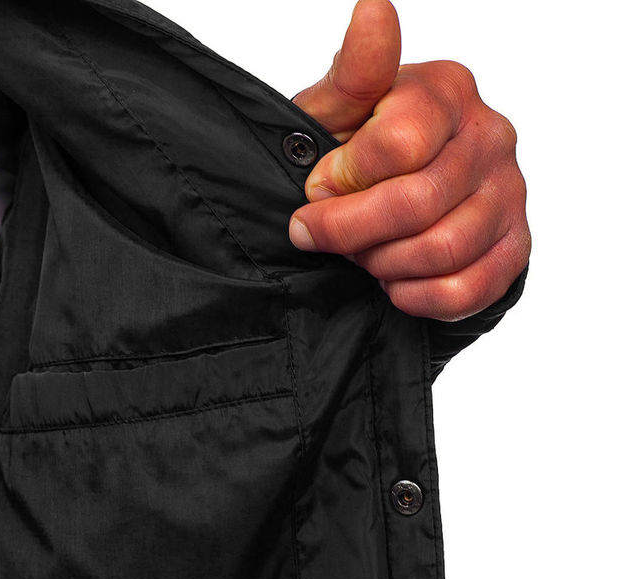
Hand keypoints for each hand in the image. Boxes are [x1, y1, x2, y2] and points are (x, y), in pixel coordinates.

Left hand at [289, 0, 530, 321]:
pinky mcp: (514, 249)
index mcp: (448, 91)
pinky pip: (465, 291)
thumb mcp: (339, 113)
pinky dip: (416, 297)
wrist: (398, 203)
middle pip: (418, 203)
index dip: (343, 179)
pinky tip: (394, 283)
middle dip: (351, 231)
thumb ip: (354, 75)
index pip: (399, 143)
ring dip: (382, 265)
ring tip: (361, 255)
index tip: (315, 188)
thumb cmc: (358, 155)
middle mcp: (491, 136)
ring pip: (441, 250)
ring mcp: (510, 195)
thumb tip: (374, 10)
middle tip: (320, 235)